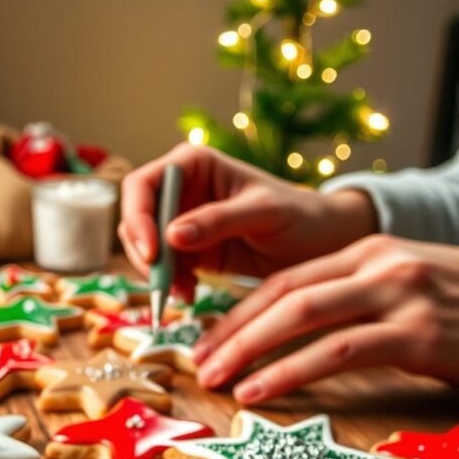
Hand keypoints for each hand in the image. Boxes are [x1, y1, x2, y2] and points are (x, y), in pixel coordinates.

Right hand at [118, 143, 375, 299]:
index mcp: (195, 165)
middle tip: (163, 285)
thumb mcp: (264, 213)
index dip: (138, 218)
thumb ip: (219, 220)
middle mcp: (183, 189)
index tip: (153, 253)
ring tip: (183, 293)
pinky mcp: (191, 251)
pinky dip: (170, 283)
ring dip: (157, 273)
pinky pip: (164, 267)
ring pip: (146, 247)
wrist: (321, 244)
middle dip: (144, 254)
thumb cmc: (300, 216)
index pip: (143, 186)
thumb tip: (171, 236)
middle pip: (137, 219)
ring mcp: (184, 221)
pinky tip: (190, 293)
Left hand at [193, 234, 458, 399]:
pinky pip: (337, 352)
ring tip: (215, 379)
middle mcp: (382, 265)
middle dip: (234, 329)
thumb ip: (358, 303)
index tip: (210, 340)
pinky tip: (259, 391)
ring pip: (303, 316)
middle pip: (286, 293)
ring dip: (249, 349)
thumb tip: (297, 334)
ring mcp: (401, 295)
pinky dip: (290, 372)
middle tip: (197, 362)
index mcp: (372, 253)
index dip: (243, 310)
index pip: (290, 278)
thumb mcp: (408, 295)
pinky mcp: (418, 334)